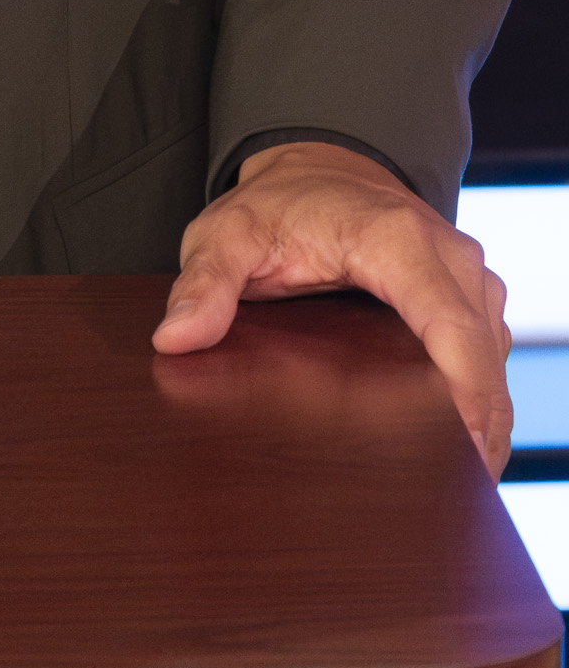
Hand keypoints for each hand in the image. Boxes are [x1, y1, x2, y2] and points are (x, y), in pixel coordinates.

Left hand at [152, 138, 512, 473]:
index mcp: (395, 238)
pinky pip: (487, 352)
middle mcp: (447, 253)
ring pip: (493, 357)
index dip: (467, 393)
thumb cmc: (273, 206)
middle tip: (452, 498)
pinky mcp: (469, 293)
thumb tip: (175, 338)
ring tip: (451, 483)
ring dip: (482, 416)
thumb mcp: (226, 235)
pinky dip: (478, 396)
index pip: (452, 326)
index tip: (465, 453)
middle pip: (483, 353)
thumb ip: (204, 284)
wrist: (313, 168)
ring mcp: (465, 273)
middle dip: (478, 425)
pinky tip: (456, 446)